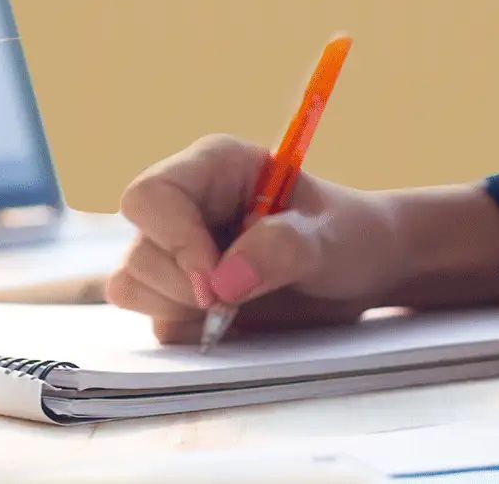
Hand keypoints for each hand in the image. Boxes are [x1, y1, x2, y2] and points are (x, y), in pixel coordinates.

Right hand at [106, 134, 409, 344]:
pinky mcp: (180, 291)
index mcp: (212, 167)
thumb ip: (282, 248)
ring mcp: (177, 248)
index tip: (214, 285)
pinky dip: (186, 331)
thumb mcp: (331, 238)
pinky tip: (231, 323)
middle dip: (180, 286)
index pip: (152, 195)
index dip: (174, 241)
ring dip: (178, 309)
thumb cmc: (350, 236)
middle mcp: (185, 203)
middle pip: (138, 247)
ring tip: (236, 309)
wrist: (365, 271)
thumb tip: (221, 282)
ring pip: (132, 283)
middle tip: (235, 303)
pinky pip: (152, 318)